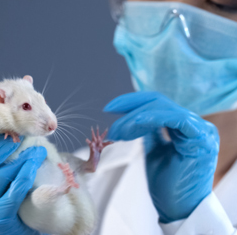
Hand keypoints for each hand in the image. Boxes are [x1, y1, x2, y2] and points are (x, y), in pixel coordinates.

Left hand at [104, 91, 218, 222]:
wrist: (179, 210)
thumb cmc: (167, 184)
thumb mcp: (154, 149)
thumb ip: (150, 130)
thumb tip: (135, 115)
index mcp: (185, 127)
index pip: (157, 104)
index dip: (132, 102)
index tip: (110, 108)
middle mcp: (195, 124)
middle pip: (158, 103)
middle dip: (129, 107)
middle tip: (110, 119)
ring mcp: (200, 130)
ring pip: (161, 108)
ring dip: (134, 117)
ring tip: (117, 132)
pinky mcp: (200, 138)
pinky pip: (173, 119)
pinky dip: (150, 118)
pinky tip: (132, 127)